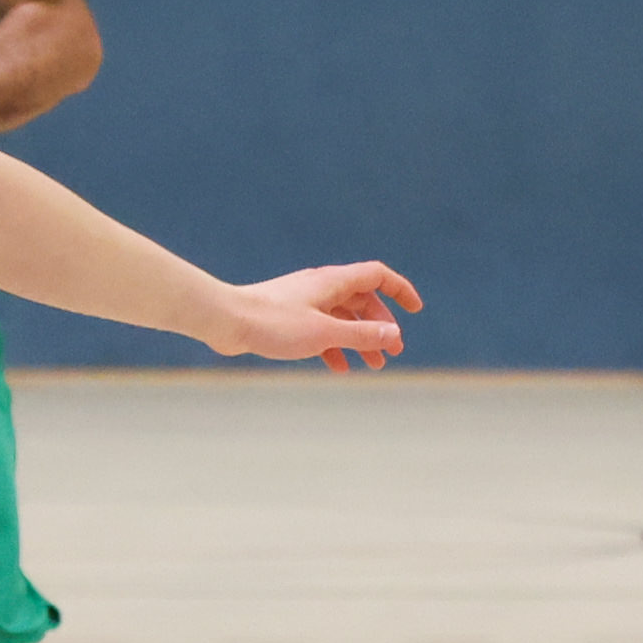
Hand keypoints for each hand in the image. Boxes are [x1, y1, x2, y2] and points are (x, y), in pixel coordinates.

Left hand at [217, 263, 420, 372]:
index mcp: (333, 282)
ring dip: (360, 339)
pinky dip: (336, 346)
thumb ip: (361, 334)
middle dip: (381, 326)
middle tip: (392, 352)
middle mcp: (321, 287)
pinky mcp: (290, 317)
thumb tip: (394, 334)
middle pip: (363, 300)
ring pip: (343, 317)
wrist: (226, 321)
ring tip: (373, 366)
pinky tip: (340, 366)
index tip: (416, 310)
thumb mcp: (325, 333)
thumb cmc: (273, 323)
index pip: (378, 276)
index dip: (400, 290)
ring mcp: (305, 301)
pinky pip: (322, 328)